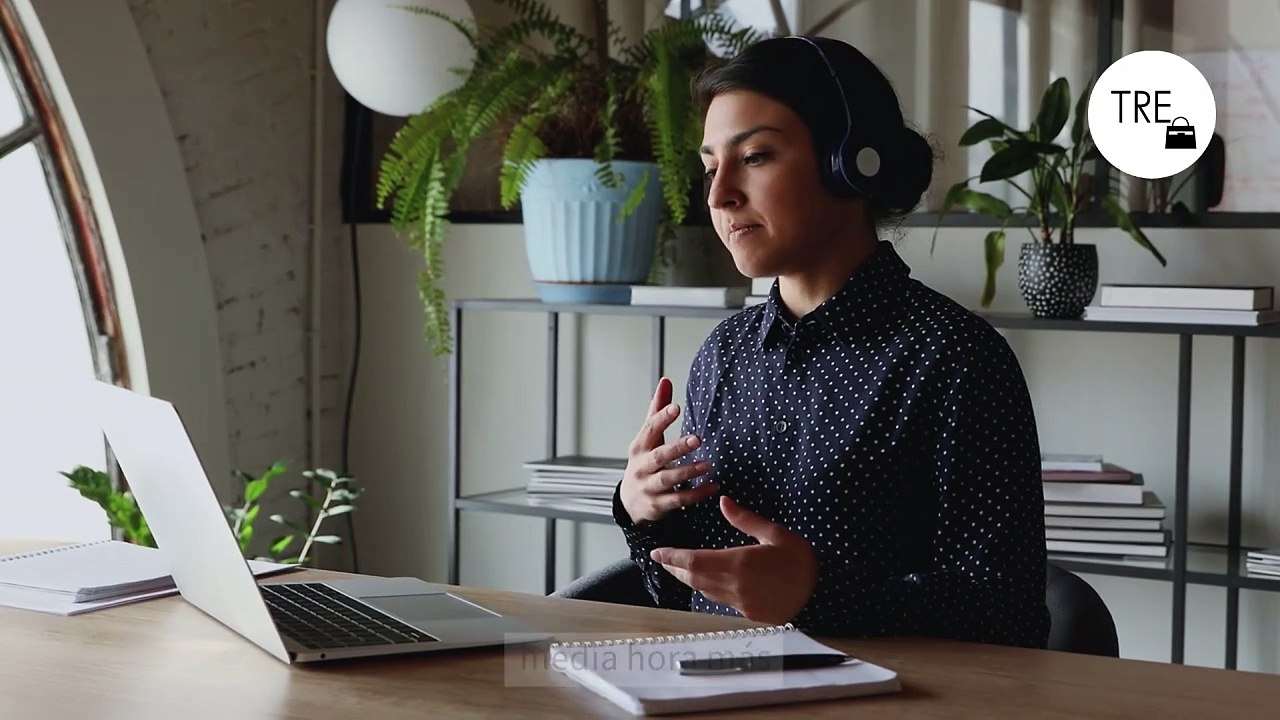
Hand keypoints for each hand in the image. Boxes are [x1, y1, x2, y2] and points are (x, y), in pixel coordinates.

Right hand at [619, 377, 718, 524]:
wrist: (630, 502)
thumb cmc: (644, 463)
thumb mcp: (648, 438)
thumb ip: (657, 410)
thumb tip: (666, 381)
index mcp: (640, 446)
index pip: (649, 429)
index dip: (661, 417)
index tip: (676, 408)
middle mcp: (642, 466)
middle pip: (659, 456)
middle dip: (677, 448)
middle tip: (697, 439)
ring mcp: (649, 487)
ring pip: (668, 479)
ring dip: (688, 472)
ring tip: (708, 465)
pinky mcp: (658, 505)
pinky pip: (679, 500)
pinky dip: (696, 494)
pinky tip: (713, 487)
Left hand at [651, 496, 818, 624]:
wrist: (821, 594)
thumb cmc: (801, 561)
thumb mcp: (776, 534)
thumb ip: (746, 520)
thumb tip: (723, 502)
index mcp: (738, 563)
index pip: (694, 561)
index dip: (672, 558)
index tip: (657, 553)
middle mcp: (733, 585)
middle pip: (694, 578)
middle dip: (675, 569)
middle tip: (662, 560)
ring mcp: (739, 602)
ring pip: (704, 591)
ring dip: (689, 579)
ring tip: (679, 569)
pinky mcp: (748, 613)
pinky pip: (720, 600)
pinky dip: (708, 589)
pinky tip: (708, 581)